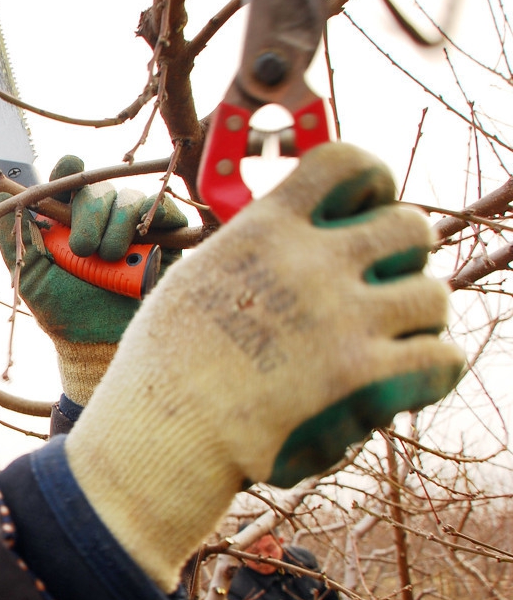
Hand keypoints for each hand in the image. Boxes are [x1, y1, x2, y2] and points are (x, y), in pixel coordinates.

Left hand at [0, 156, 187, 403]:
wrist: (100, 342)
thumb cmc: (64, 312)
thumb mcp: (29, 277)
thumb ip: (13, 239)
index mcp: (67, 222)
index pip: (68, 183)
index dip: (69, 170)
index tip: (71, 167)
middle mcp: (100, 218)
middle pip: (96, 188)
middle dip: (89, 213)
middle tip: (83, 249)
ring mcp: (133, 226)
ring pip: (127, 199)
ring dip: (116, 226)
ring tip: (109, 259)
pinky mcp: (165, 235)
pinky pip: (162, 208)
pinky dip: (151, 218)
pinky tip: (139, 243)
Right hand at [64, 142, 464, 589]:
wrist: (158, 438)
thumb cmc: (163, 371)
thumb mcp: (194, 280)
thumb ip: (252, 252)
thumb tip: (291, 241)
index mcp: (264, 230)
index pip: (348, 162)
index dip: (371, 183)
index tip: (364, 211)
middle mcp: (311, 263)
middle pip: (409, 227)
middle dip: (401, 258)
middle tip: (378, 290)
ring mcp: (343, 320)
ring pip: (433, 294)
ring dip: (414, 320)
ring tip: (384, 343)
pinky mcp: (363, 379)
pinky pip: (441, 357)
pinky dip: (428, 369)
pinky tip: (399, 381)